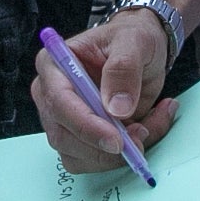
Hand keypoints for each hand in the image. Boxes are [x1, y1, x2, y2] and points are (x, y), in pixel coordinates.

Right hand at [33, 11, 180, 173]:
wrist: (141, 51)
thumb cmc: (132, 39)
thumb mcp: (134, 41)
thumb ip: (123, 69)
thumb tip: (116, 109)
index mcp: (54, 64)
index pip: (59, 102)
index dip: (85, 125)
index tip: (116, 140)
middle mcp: (51, 95)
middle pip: (64, 136)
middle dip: (104, 146)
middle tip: (142, 135)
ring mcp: (63, 120)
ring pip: (79, 156)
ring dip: (117, 154)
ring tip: (148, 125)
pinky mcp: (80, 138)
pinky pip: (95, 161)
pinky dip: (122, 157)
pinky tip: (144, 130)